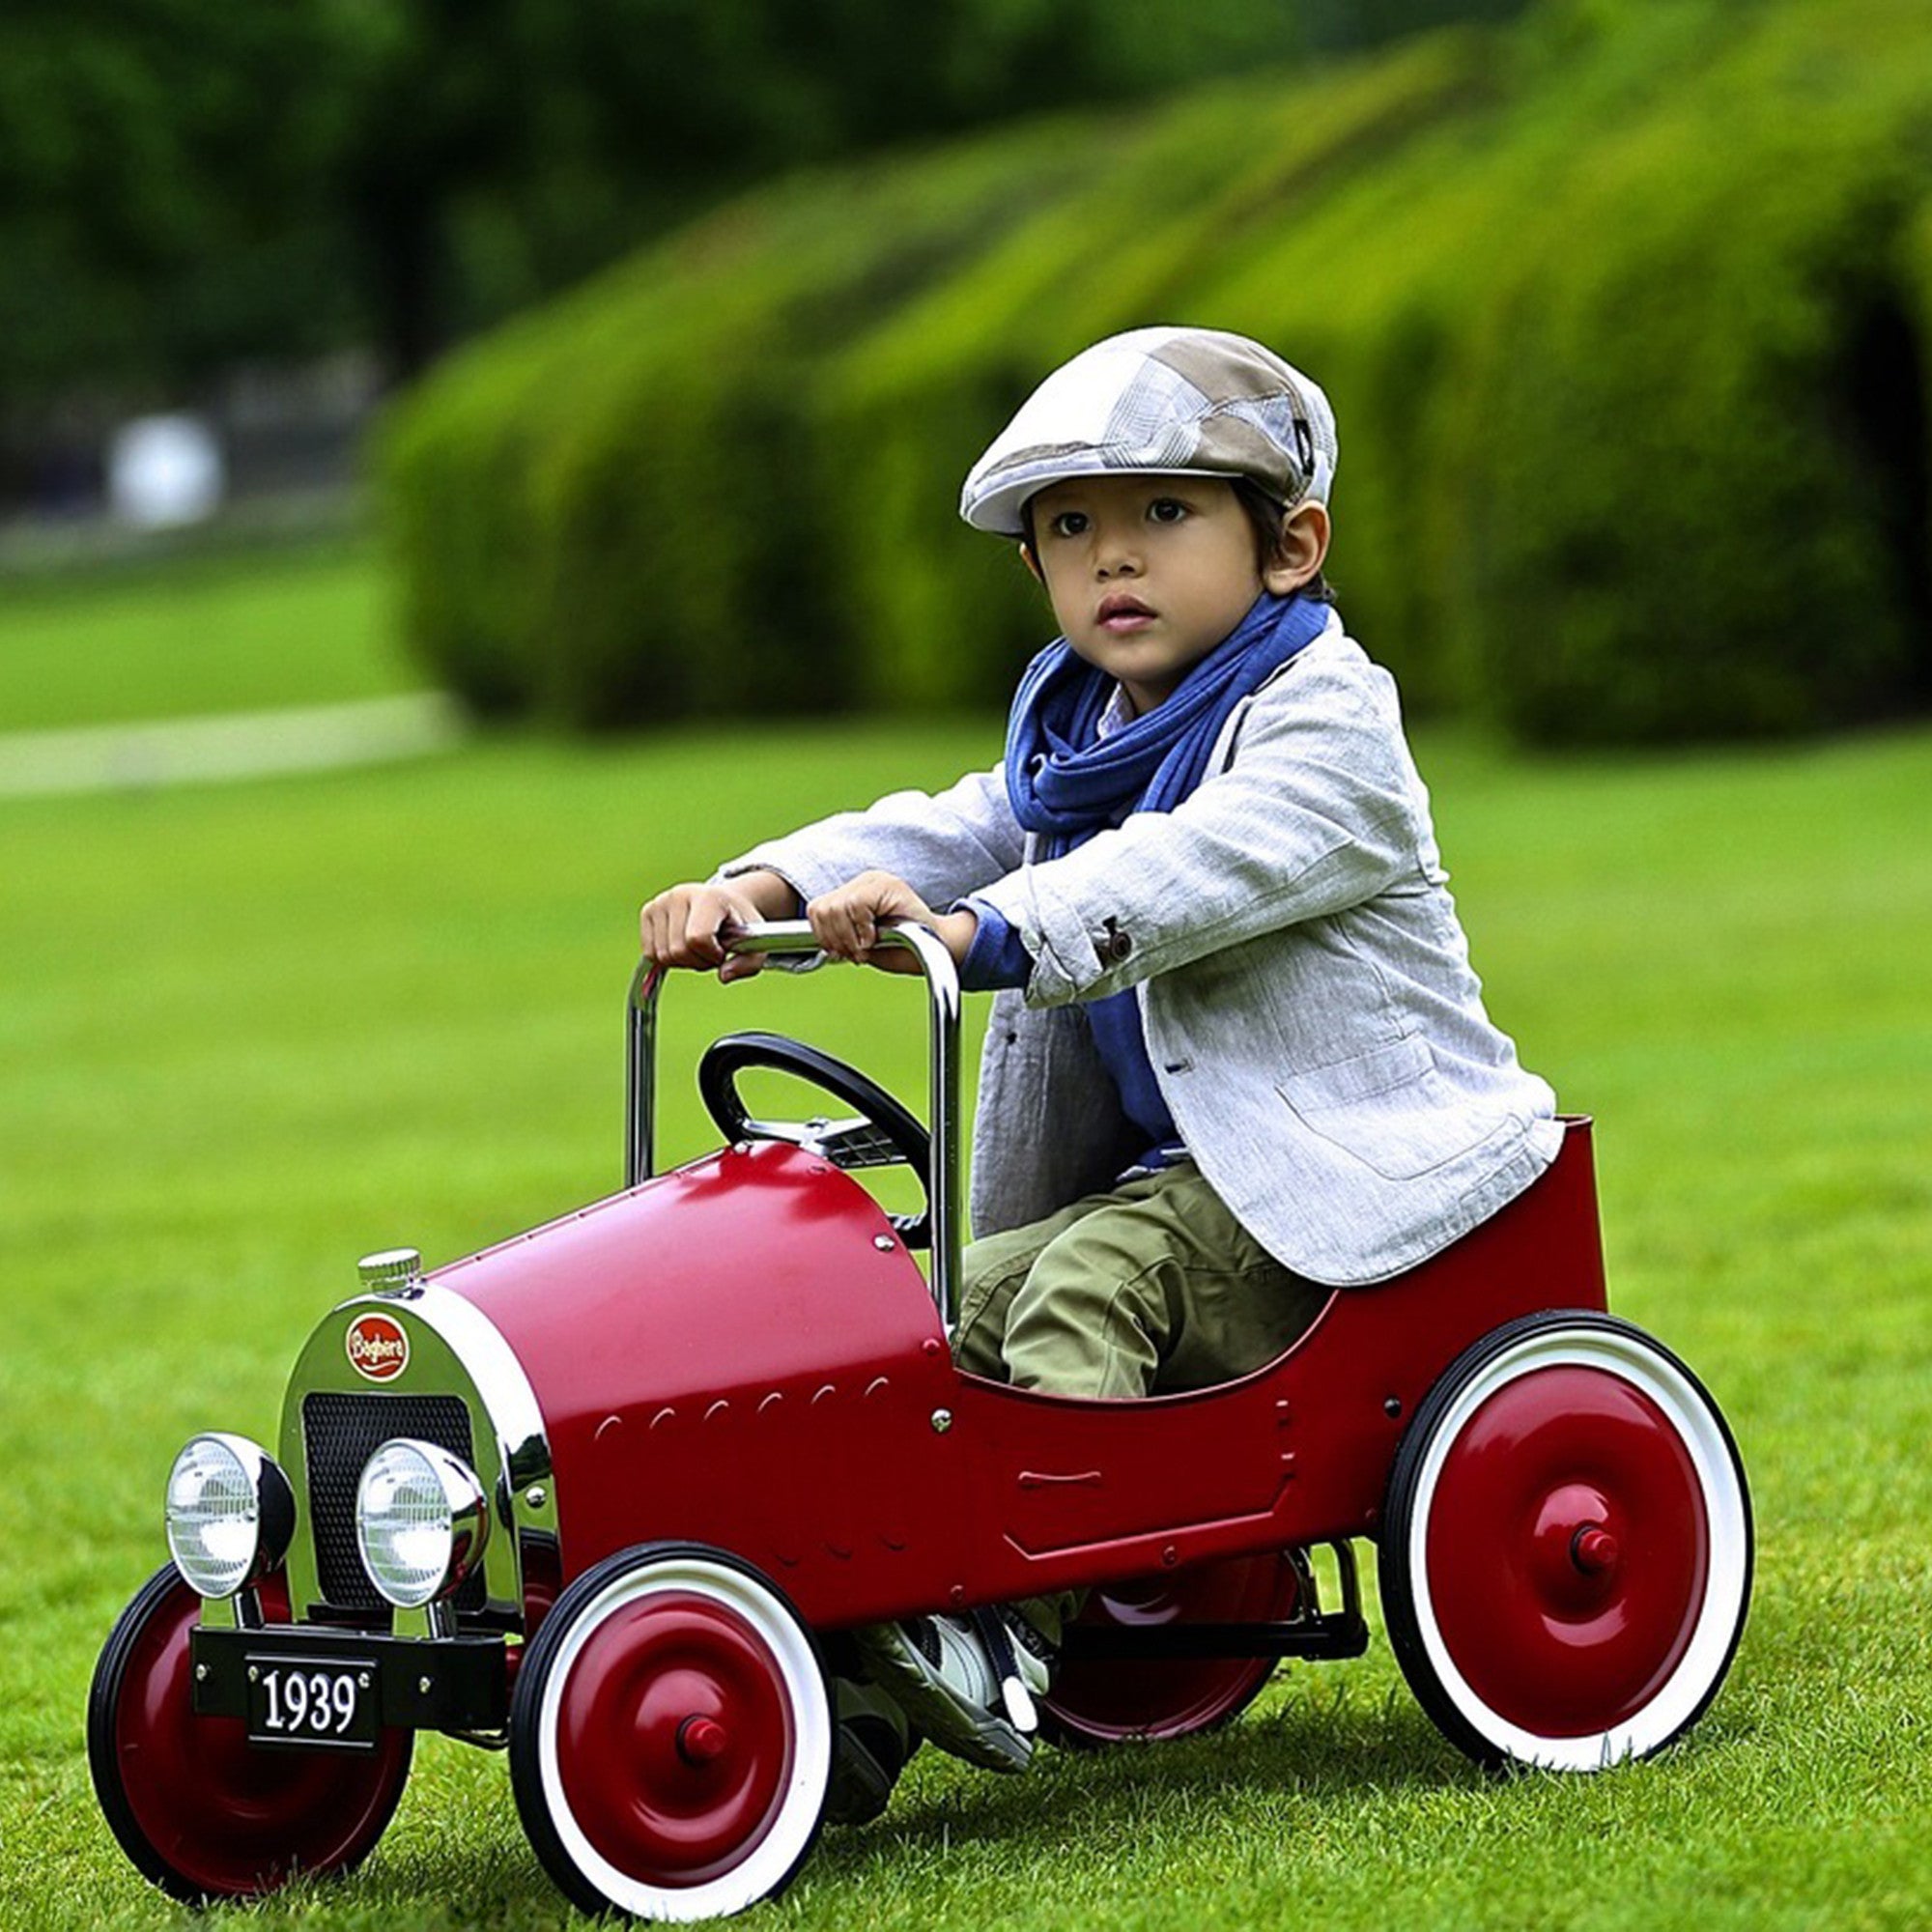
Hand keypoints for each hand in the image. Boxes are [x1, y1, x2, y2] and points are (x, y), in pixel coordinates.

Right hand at [639, 871, 795, 982]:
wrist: (726, 903)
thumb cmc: (740, 925)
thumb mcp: (756, 944)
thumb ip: (747, 964)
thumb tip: (724, 977)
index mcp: (709, 897)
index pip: (697, 938)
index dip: (712, 954)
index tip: (723, 950)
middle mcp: (680, 894)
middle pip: (677, 950)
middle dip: (698, 960)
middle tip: (712, 951)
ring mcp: (661, 901)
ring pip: (661, 955)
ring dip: (683, 961)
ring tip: (698, 947)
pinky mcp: (648, 911)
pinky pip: (649, 953)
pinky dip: (667, 958)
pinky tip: (683, 946)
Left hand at [805, 870, 976, 973]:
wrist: (939, 949)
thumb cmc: (905, 949)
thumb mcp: (862, 944)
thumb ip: (840, 936)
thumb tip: (820, 938)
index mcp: (855, 893)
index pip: (816, 910)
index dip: (823, 936)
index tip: (840, 953)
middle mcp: (863, 882)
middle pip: (821, 909)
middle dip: (834, 939)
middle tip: (855, 953)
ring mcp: (876, 881)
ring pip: (836, 907)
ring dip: (848, 937)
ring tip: (866, 947)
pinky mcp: (889, 885)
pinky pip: (857, 906)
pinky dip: (863, 930)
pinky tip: (876, 938)